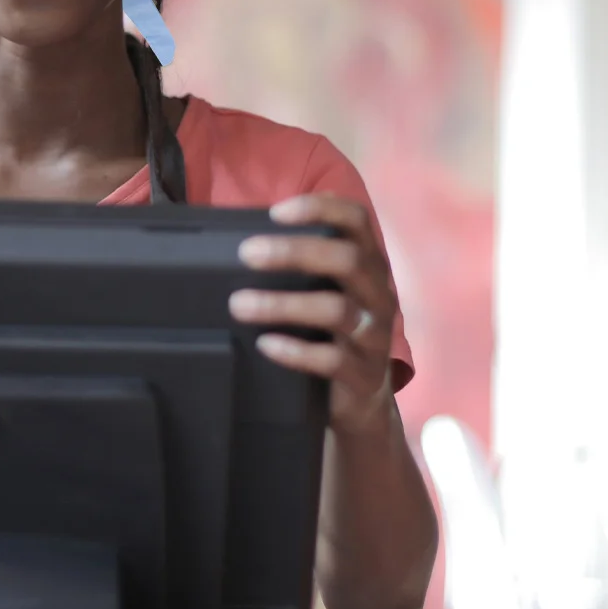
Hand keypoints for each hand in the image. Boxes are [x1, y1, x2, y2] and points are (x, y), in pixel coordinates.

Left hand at [228, 192, 397, 439]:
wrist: (361, 400)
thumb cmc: (328, 331)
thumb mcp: (322, 291)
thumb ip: (296, 266)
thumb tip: (229, 241)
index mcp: (367, 263)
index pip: (356, 220)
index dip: (321, 208)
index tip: (276, 213)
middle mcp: (378, 293)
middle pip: (347, 259)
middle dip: (295, 251)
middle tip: (246, 254)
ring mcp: (374, 335)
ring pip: (336, 310)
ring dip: (282, 304)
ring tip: (238, 305)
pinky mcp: (364, 374)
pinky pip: (333, 360)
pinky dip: (295, 351)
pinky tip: (265, 345)